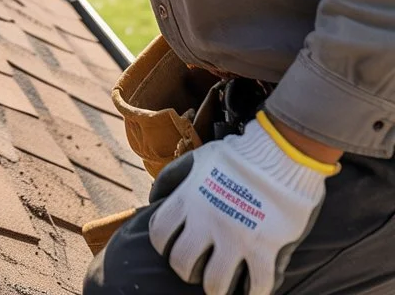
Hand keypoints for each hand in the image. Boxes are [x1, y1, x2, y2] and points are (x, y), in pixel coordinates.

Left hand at [148, 111, 337, 294]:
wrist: (281, 153)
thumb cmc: (237, 156)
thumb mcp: (197, 158)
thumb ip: (172, 177)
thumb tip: (153, 198)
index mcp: (188, 198)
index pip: (159, 233)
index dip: (162, 245)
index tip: (172, 247)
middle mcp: (206, 220)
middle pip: (181, 263)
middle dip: (186, 269)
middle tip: (198, 267)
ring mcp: (236, 237)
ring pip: (214, 284)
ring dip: (216, 287)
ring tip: (222, 283)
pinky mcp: (265, 249)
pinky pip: (256, 288)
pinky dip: (252, 293)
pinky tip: (252, 288)